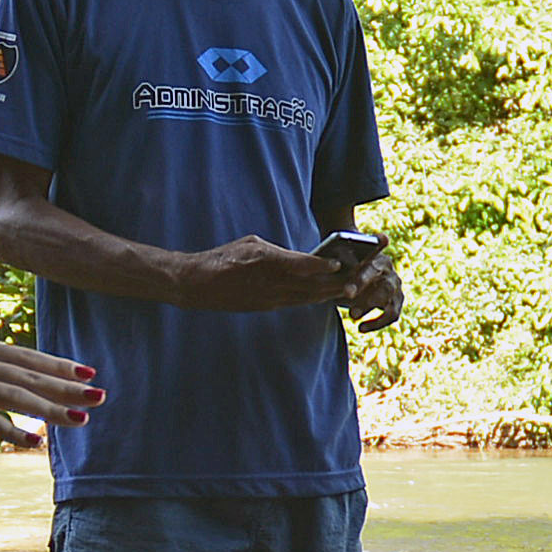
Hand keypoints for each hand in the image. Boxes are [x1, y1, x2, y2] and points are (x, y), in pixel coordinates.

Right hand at [0, 326, 102, 440]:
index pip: (27, 357)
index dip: (58, 365)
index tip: (85, 370)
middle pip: (32, 376)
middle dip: (68, 386)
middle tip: (100, 394)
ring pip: (19, 397)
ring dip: (52, 409)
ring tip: (82, 419)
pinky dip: (14, 432)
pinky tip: (35, 443)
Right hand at [178, 236, 352, 311]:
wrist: (199, 284)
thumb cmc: (222, 258)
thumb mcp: (250, 244)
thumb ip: (276, 251)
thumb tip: (295, 259)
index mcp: (266, 261)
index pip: (301, 265)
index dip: (321, 266)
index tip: (337, 264)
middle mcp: (270, 282)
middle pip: (308, 285)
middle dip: (332, 284)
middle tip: (352, 283)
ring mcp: (268, 298)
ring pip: (304, 297)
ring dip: (326, 295)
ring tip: (345, 292)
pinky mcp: (265, 307)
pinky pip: (293, 302)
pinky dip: (310, 299)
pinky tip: (322, 297)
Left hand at [335, 247, 405, 330]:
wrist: (358, 278)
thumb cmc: (348, 269)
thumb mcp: (342, 263)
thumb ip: (341, 265)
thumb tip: (332, 268)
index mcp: (379, 259)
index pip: (372, 268)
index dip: (362, 280)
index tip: (348, 292)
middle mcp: (391, 273)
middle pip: (384, 286)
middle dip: (366, 297)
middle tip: (349, 303)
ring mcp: (396, 288)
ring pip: (388, 301)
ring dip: (370, 309)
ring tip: (352, 315)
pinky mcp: (396, 303)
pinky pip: (391, 316)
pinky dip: (376, 323)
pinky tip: (361, 328)